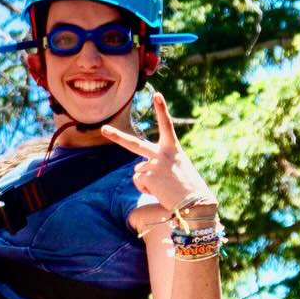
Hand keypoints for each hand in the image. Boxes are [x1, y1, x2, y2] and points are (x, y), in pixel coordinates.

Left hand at [100, 91, 216, 217]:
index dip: (162, 110)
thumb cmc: (190, 189)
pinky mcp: (148, 176)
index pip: (167, 126)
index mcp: (174, 150)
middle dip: (116, 136)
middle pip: (134, 144)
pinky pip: (138, 181)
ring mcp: (153, 164)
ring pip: (138, 171)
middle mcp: (162, 154)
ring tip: (165, 187)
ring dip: (147, 181)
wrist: (196, 204)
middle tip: (103, 129)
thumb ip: (160, 164)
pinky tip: (160, 192)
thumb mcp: (178, 170)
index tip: (157, 95)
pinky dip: (146, 188)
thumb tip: (140, 172)